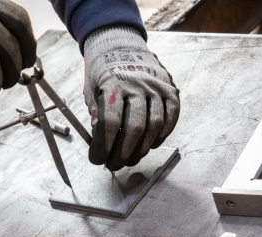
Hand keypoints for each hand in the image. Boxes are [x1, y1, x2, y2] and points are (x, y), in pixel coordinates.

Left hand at [83, 26, 179, 170]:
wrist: (121, 45)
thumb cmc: (103, 73)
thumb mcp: (91, 91)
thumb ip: (97, 117)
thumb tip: (102, 146)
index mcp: (114, 83)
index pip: (110, 122)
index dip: (103, 146)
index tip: (97, 160)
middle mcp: (138, 84)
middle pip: (134, 128)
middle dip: (122, 153)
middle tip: (113, 165)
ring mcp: (157, 87)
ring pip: (154, 126)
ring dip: (141, 149)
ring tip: (129, 159)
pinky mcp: (170, 90)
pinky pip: (170, 118)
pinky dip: (161, 136)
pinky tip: (149, 145)